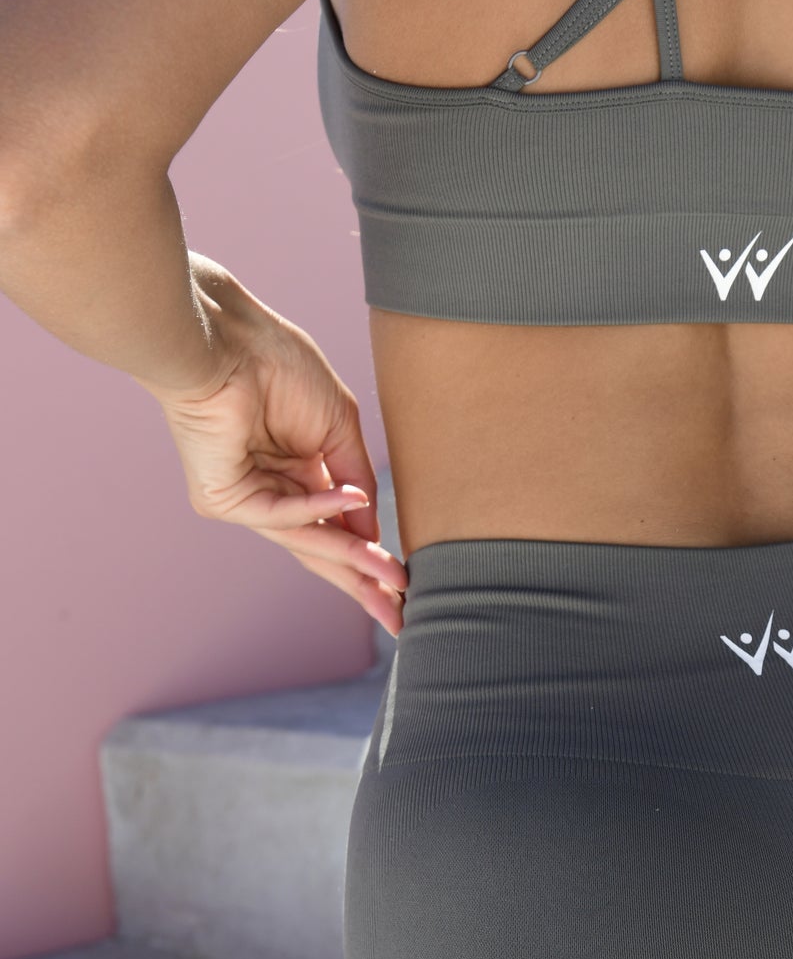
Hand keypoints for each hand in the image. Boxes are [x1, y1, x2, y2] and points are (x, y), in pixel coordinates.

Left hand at [145, 269, 407, 636]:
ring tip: (390, 578)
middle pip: (320, 548)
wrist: (225, 339)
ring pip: (303, 540)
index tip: (403, 586)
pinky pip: (278, 515)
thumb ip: (355, 478)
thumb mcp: (338, 426)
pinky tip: (352, 501)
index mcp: (299, 471)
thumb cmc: (280, 366)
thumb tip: (371, 531)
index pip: (335, 526)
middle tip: (397, 619)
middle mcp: (271, 489)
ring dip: (349, 557)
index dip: (368, 556)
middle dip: (360, 582)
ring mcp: (245, 498)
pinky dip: (317, 509)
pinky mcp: (221, 498)